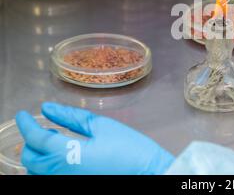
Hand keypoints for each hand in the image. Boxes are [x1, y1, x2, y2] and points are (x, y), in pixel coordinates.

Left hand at [16, 103, 173, 174]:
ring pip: (38, 172)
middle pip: (31, 159)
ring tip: (54, 140)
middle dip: (30, 142)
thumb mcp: (103, 127)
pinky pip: (51, 177)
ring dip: (39, 155)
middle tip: (42, 127)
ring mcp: (68, 181)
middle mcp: (63, 174)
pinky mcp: (76, 184)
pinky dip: (49, 166)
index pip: (37, 139)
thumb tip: (47, 109)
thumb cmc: (131, 149)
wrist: (150, 173)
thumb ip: (72, 117)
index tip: (23, 114)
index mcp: (69, 156)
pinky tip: (64, 155)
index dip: (26, 124)